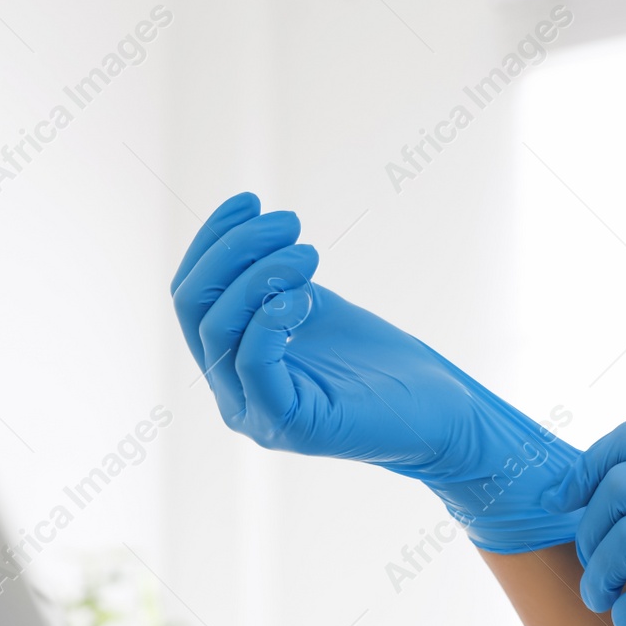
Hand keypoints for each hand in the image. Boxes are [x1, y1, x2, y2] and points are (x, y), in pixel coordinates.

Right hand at [170, 193, 579, 552]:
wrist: (434, 412)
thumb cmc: (375, 362)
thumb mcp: (309, 306)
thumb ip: (270, 282)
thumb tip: (245, 232)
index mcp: (228, 362)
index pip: (191, 293)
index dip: (212, 240)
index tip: (250, 199)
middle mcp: (229, 391)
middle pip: (193, 307)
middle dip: (233, 250)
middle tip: (288, 220)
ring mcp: (252, 413)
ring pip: (217, 330)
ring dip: (259, 275)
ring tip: (308, 252)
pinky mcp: (286, 426)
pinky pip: (252, 363)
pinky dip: (268, 319)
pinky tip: (303, 296)